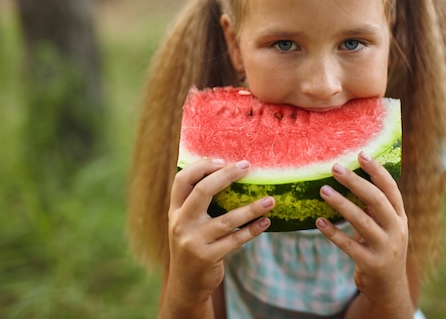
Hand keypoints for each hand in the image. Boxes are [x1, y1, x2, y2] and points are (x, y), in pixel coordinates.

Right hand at [167, 158, 274, 301]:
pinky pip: (236, 240)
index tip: (222, 160)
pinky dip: (252, 230)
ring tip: (270, 200)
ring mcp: (194, 241)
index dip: (201, 166)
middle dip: (226, 175)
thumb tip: (224, 169)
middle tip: (247, 165)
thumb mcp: (185, 222)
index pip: (182, 180)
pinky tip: (266, 222)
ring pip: (227, 219)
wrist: (185, 284)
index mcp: (175, 210)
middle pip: (202, 192)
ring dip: (251, 208)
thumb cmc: (192, 243)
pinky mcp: (208, 257)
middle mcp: (181, 224)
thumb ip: (195, 201)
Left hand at [316, 151, 409, 305]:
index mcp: (400, 217)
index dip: (377, 170)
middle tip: (335, 168)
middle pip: (376, 200)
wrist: (389, 287)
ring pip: (361, 221)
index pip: (390, 189)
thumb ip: (375, 207)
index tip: (361, 154)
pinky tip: (318, 222)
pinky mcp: (370, 264)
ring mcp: (385, 248)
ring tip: (322, 190)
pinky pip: (348, 245)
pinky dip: (333, 233)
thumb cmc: (382, 248)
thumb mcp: (386, 227)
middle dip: (355, 182)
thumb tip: (354, 178)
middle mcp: (396, 230)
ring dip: (340, 204)